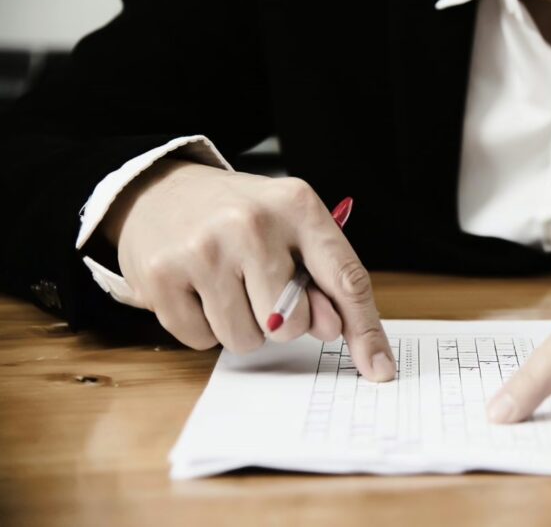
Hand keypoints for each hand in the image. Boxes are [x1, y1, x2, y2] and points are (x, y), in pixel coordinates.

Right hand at [100, 157, 394, 380]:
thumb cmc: (240, 215)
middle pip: (290, 323)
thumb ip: (322, 276)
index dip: (365, 330)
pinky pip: (201, 340)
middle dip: (282, 321)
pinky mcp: (162, 276)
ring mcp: (204, 249)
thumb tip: (332, 330)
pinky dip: (204, 326)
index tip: (380, 369)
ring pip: (246, 340)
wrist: (162, 190)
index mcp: (297, 206)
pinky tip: (198, 289)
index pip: (345, 278)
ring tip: (227, 284)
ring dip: (242, 326)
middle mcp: (251, 223)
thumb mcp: (291, 226)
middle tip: (261, 287)